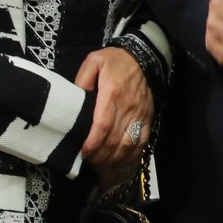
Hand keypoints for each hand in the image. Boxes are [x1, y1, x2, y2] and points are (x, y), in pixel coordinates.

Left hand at [76, 47, 152, 177]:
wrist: (142, 57)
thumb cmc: (115, 60)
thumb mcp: (93, 61)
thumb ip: (82, 79)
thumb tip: (74, 100)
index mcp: (112, 94)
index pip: (103, 126)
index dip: (93, 143)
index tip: (82, 153)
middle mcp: (128, 108)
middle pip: (115, 140)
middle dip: (100, 156)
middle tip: (87, 162)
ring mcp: (140, 115)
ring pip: (128, 145)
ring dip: (114, 159)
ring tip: (100, 165)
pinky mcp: (148, 118)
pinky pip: (141, 141)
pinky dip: (131, 155)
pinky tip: (120, 163)